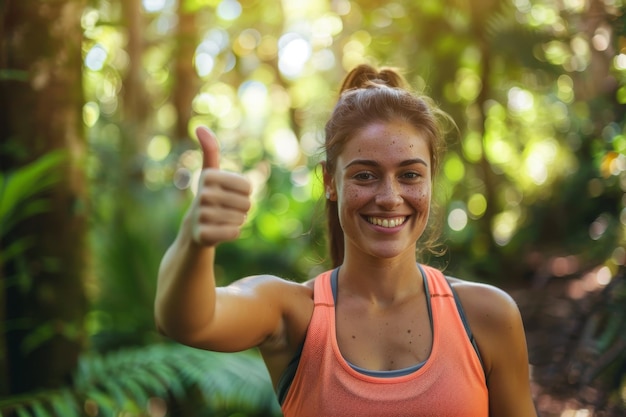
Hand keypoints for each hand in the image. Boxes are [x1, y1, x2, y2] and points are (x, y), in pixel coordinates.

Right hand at [189, 126, 251, 246]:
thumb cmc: (209, 197)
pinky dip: (233, 233)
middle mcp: (202, 194)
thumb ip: (210, 150)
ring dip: (236, 221)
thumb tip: (200, 127)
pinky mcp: (202, 235)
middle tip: (227, 210)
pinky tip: (221, 231)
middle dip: (242, 209)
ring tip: (222, 220)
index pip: (248, 187)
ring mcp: (201, 215)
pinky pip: (233, 232)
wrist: (194, 230)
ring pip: (240, 219)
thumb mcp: (210, 173)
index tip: (230, 195)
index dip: (245, 194)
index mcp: (208, 177)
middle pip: (246, 203)